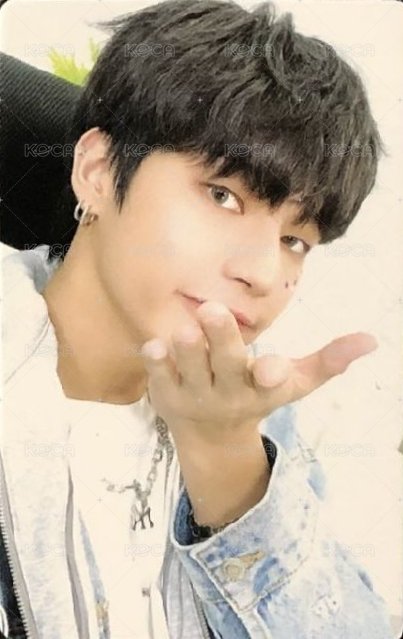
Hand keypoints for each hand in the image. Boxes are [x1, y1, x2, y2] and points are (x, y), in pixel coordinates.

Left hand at [140, 301, 377, 444]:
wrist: (210, 434)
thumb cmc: (255, 394)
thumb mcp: (294, 383)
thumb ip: (329, 361)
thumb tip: (372, 339)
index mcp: (262, 388)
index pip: (272, 382)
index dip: (271, 373)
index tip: (270, 370)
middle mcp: (228, 392)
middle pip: (225, 365)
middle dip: (220, 339)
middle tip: (212, 309)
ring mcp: (195, 395)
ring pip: (189, 368)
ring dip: (187, 348)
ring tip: (186, 329)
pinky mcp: (165, 394)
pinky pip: (157, 374)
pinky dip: (155, 361)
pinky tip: (154, 346)